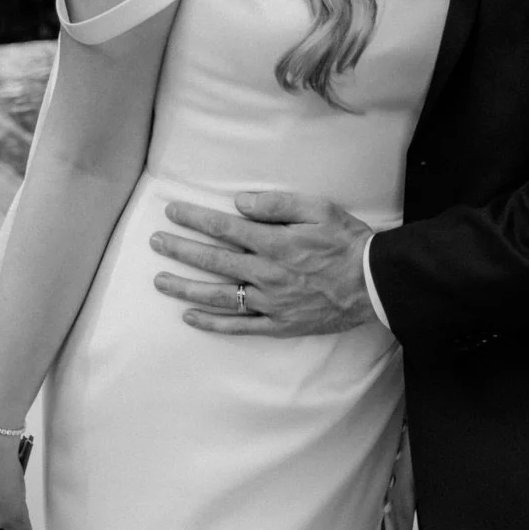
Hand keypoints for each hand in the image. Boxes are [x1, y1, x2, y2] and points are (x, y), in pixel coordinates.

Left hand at [150, 191, 375, 335]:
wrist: (372, 284)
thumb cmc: (348, 242)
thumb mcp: (319, 208)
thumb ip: (278, 204)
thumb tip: (240, 203)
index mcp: (275, 243)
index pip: (224, 228)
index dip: (195, 219)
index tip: (172, 212)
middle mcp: (266, 274)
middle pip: (213, 260)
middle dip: (180, 249)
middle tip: (155, 241)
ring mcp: (270, 302)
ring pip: (218, 295)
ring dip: (185, 287)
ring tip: (159, 280)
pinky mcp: (278, 324)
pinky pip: (238, 326)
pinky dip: (211, 323)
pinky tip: (189, 317)